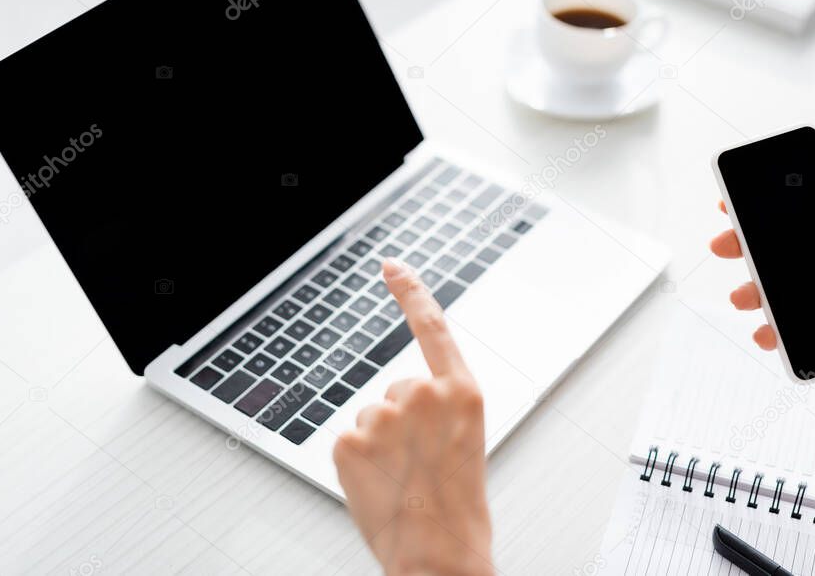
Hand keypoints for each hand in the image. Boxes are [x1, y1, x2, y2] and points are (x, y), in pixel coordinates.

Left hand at [332, 258, 492, 575]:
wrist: (441, 557)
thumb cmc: (459, 510)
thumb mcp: (466, 444)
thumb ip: (441, 410)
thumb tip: (404, 403)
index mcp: (463, 393)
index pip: (433, 327)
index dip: (411, 293)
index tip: (393, 267)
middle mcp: (424, 394)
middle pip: (396, 389)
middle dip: (401, 421)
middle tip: (419, 463)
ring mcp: (384, 415)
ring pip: (371, 417)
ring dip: (381, 444)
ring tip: (404, 480)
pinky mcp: (349, 440)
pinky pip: (348, 440)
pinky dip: (358, 463)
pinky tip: (380, 486)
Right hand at [710, 160, 814, 389]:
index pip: (800, 216)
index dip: (766, 211)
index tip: (735, 205)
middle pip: (780, 253)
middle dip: (745, 248)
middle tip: (724, 245)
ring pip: (780, 293)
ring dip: (753, 293)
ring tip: (742, 296)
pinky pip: (796, 332)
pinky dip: (774, 333)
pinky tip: (766, 331)